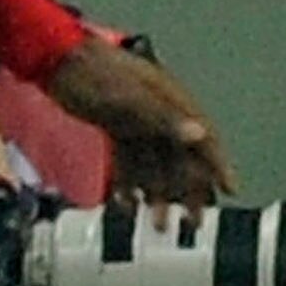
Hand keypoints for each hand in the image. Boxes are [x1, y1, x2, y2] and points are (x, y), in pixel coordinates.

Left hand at [46, 33, 233, 220]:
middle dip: (190, 192)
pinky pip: (131, 163)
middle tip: (193, 223)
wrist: (54, 59)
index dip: (219, 164)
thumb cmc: (93, 72)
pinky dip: (130, 185)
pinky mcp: (117, 127)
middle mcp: (160, 113)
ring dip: (159, 196)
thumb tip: (198, 133)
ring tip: (159, 226)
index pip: (204, 137)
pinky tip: (125, 206)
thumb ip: (164, 118)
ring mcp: (138, 121)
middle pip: (183, 158)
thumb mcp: (130, 98)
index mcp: (171, 101)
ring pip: (156, 166)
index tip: (231, 189)